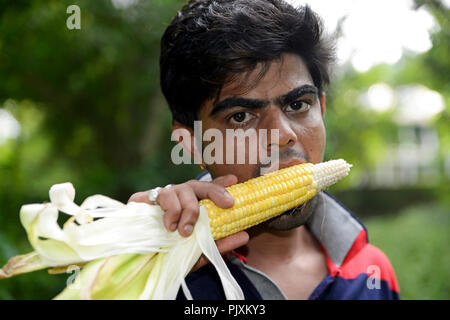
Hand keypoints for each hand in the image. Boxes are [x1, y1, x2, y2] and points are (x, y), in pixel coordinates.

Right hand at [128, 174, 248, 270]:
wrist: (140, 265)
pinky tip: (169, 225)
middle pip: (197, 185)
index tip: (235, 181)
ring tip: (184, 230)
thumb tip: (244, 235)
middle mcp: (177, 199)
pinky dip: (168, 208)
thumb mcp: (199, 254)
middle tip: (227, 205)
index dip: (221, 183)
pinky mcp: (141, 200)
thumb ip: (220, 245)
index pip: (208, 190)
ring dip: (186, 209)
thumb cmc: (172, 256)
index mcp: (192, 207)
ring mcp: (161, 198)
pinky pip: (158, 194)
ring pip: (179, 189)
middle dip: (213, 192)